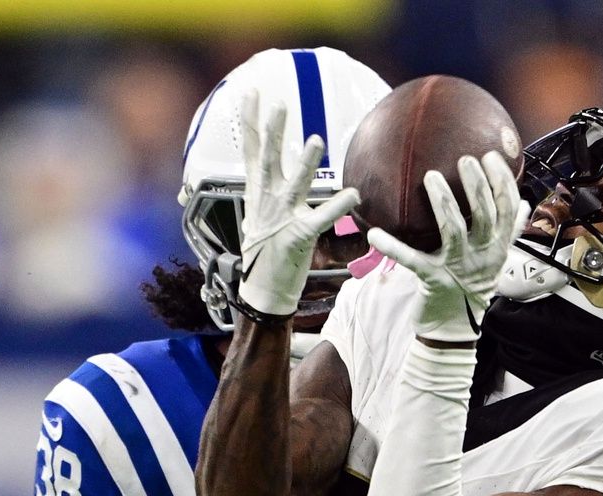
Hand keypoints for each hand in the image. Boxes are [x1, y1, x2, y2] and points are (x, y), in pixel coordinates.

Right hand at [237, 90, 360, 318]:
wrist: (262, 294)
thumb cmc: (264, 259)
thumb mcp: (258, 222)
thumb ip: (265, 199)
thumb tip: (268, 181)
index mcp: (258, 196)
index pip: (252, 152)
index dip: (251, 122)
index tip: (250, 95)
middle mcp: (268, 203)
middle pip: (268, 159)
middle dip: (272, 130)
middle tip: (278, 103)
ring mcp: (282, 219)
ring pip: (295, 184)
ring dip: (305, 163)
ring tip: (316, 140)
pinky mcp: (299, 238)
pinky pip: (321, 219)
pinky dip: (337, 208)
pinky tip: (352, 195)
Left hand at [367, 151, 528, 342]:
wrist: (453, 331)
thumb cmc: (471, 290)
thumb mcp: (495, 262)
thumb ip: (509, 233)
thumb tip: (523, 202)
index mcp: (497, 250)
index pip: (507, 211)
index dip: (502, 182)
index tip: (490, 157)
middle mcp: (481, 257)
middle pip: (485, 216)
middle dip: (477, 185)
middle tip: (466, 160)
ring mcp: (457, 269)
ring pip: (454, 231)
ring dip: (443, 202)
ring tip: (431, 177)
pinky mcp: (432, 281)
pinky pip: (411, 261)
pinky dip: (392, 248)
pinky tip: (375, 234)